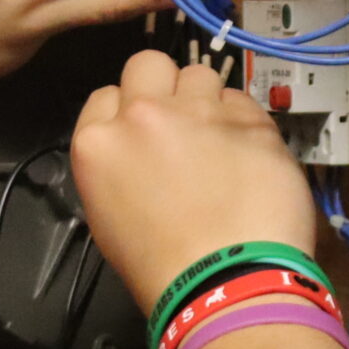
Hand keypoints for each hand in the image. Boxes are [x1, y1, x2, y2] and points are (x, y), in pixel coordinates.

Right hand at [72, 52, 317, 313]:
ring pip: (201, 74)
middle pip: (148, 64)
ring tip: (221, 143)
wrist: (224, 284)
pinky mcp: (250, 121)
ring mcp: (199, 113)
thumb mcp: (110, 218)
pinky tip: (250, 160)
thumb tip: (143, 153)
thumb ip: (119, 166)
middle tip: (181, 122)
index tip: (144, 135)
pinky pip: (244, 102)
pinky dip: (246, 124)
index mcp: (97, 143)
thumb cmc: (161, 270)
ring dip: (207, 100)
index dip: (126, 112)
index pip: (105, 95)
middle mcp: (143, 116)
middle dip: (163, 86)